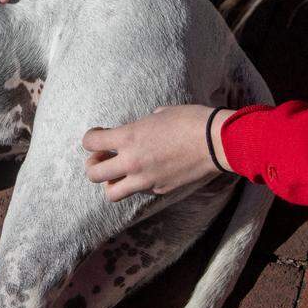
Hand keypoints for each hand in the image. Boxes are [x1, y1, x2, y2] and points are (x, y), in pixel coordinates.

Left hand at [82, 105, 234, 201]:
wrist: (218, 142)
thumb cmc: (191, 120)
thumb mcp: (159, 114)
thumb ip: (140, 126)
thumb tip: (137, 130)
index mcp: (129, 137)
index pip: (90, 142)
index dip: (90, 138)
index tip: (97, 135)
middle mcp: (132, 161)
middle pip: (93, 174)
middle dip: (93, 165)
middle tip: (102, 158)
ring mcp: (145, 180)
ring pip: (111, 193)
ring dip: (110, 183)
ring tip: (118, 174)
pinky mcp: (159, 189)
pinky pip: (139, 191)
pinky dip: (137, 184)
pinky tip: (148, 172)